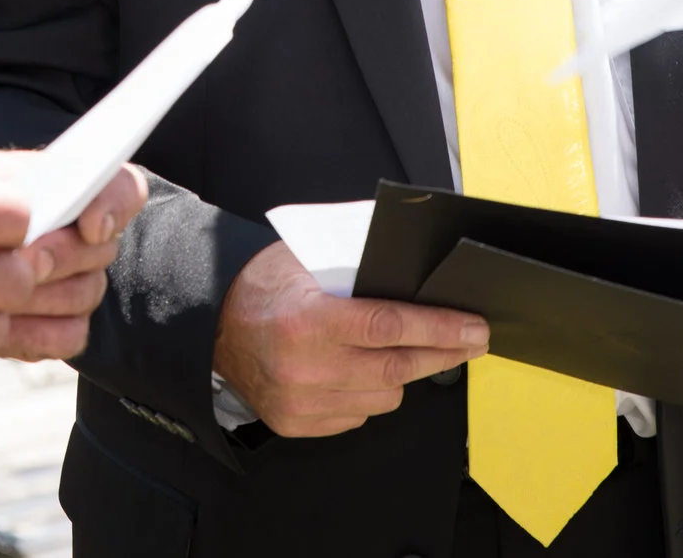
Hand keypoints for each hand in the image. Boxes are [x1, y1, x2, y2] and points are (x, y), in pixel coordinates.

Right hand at [210, 242, 486, 437]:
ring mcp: (301, 401)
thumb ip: (357, 268)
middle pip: (397, 368)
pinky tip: (361, 372)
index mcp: (308, 320)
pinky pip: (358, 416)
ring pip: (384, 398)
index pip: (390, 328)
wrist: (209, 325)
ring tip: (406, 353)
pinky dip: (369, 395)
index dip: (439, 329)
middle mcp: (305, 367)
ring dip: (403, 376)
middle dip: (442, 354)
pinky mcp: (297, 423)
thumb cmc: (261, 286)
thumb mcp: (305, 259)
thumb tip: (415, 273)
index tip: (473, 328)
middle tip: (470, 342)